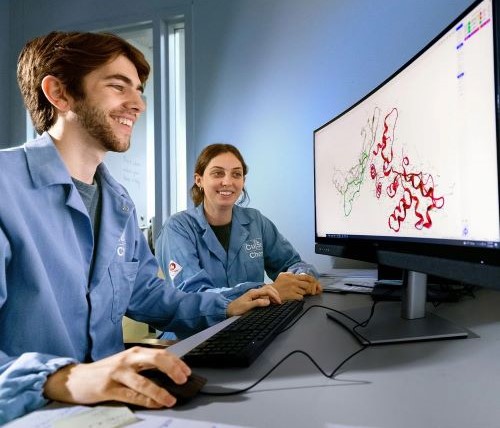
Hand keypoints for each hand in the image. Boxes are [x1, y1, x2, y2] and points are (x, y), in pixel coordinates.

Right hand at [44, 346, 190, 407]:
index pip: (161, 353)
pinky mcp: (108, 388)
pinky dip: (145, 400)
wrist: (76, 378)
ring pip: (144, 381)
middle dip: (173, 369)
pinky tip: (155, 404)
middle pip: (156, 360)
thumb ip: (145, 366)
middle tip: (184, 380)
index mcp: (135, 352)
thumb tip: (170, 374)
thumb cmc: (106, 371)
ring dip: (160, 391)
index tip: (187, 372)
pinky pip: (131, 395)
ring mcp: (118, 373)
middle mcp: (128, 359)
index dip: (177, 362)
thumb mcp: (127, 364)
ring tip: (171, 400)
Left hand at [227, 284, 281, 315]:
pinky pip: (264, 295)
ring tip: (277, 302)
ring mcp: (254, 294)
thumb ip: (257, 303)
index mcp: (253, 292)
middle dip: (275, 294)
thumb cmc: (237, 309)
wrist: (229, 310)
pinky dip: (270, 297)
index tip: (279, 302)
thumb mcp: (247, 307)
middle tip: (279, 302)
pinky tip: (271, 302)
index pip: (267, 290)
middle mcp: (255, 291)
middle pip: (268, 288)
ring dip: (273, 295)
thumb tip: (268, 301)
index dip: (274, 295)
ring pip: (267, 290)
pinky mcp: (254, 297)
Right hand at [271, 272, 322, 300]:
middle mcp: (294, 282)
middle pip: (307, 285)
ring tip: (297, 293)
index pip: (306, 277)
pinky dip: (299, 297)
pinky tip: (295, 296)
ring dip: (302, 293)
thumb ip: (289, 273)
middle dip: (306, 288)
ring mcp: (293, 289)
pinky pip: (300, 297)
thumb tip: (294, 273)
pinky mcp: (292, 295)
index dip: (311, 280)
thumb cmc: (277, 284)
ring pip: (304, 292)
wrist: (271, 292)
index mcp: (292, 277)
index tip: (312, 282)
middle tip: (304, 289)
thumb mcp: (282, 275)